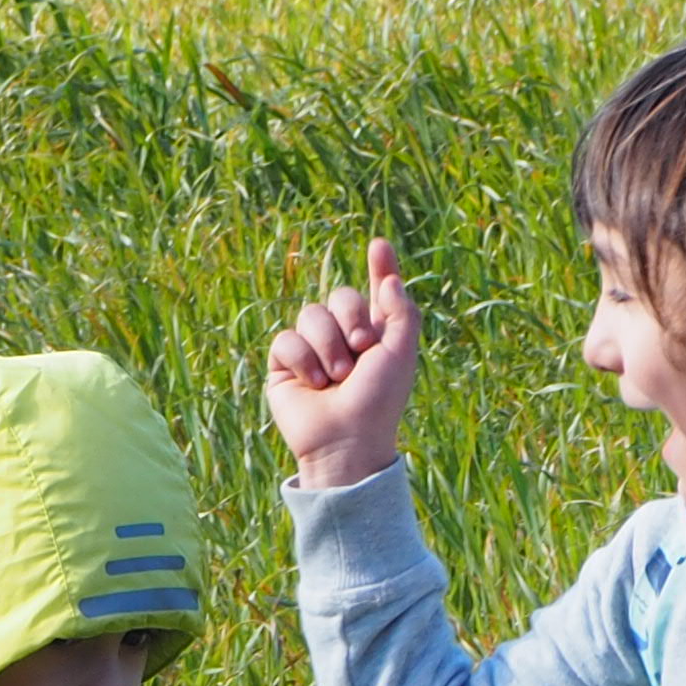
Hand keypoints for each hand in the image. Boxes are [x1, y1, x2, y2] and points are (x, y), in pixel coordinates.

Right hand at [266, 239, 420, 489]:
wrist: (346, 440)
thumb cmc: (378, 402)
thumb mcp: (400, 354)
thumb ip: (401, 312)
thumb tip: (390, 279)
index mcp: (375, 334)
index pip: (375, 292)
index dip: (379, 268)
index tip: (379, 245)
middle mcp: (343, 337)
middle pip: (339, 295)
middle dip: (351, 318)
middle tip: (361, 350)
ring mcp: (312, 349)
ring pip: (310, 314)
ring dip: (327, 346)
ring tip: (336, 378)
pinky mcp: (284, 364)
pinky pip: (286, 338)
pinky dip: (303, 360)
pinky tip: (313, 384)